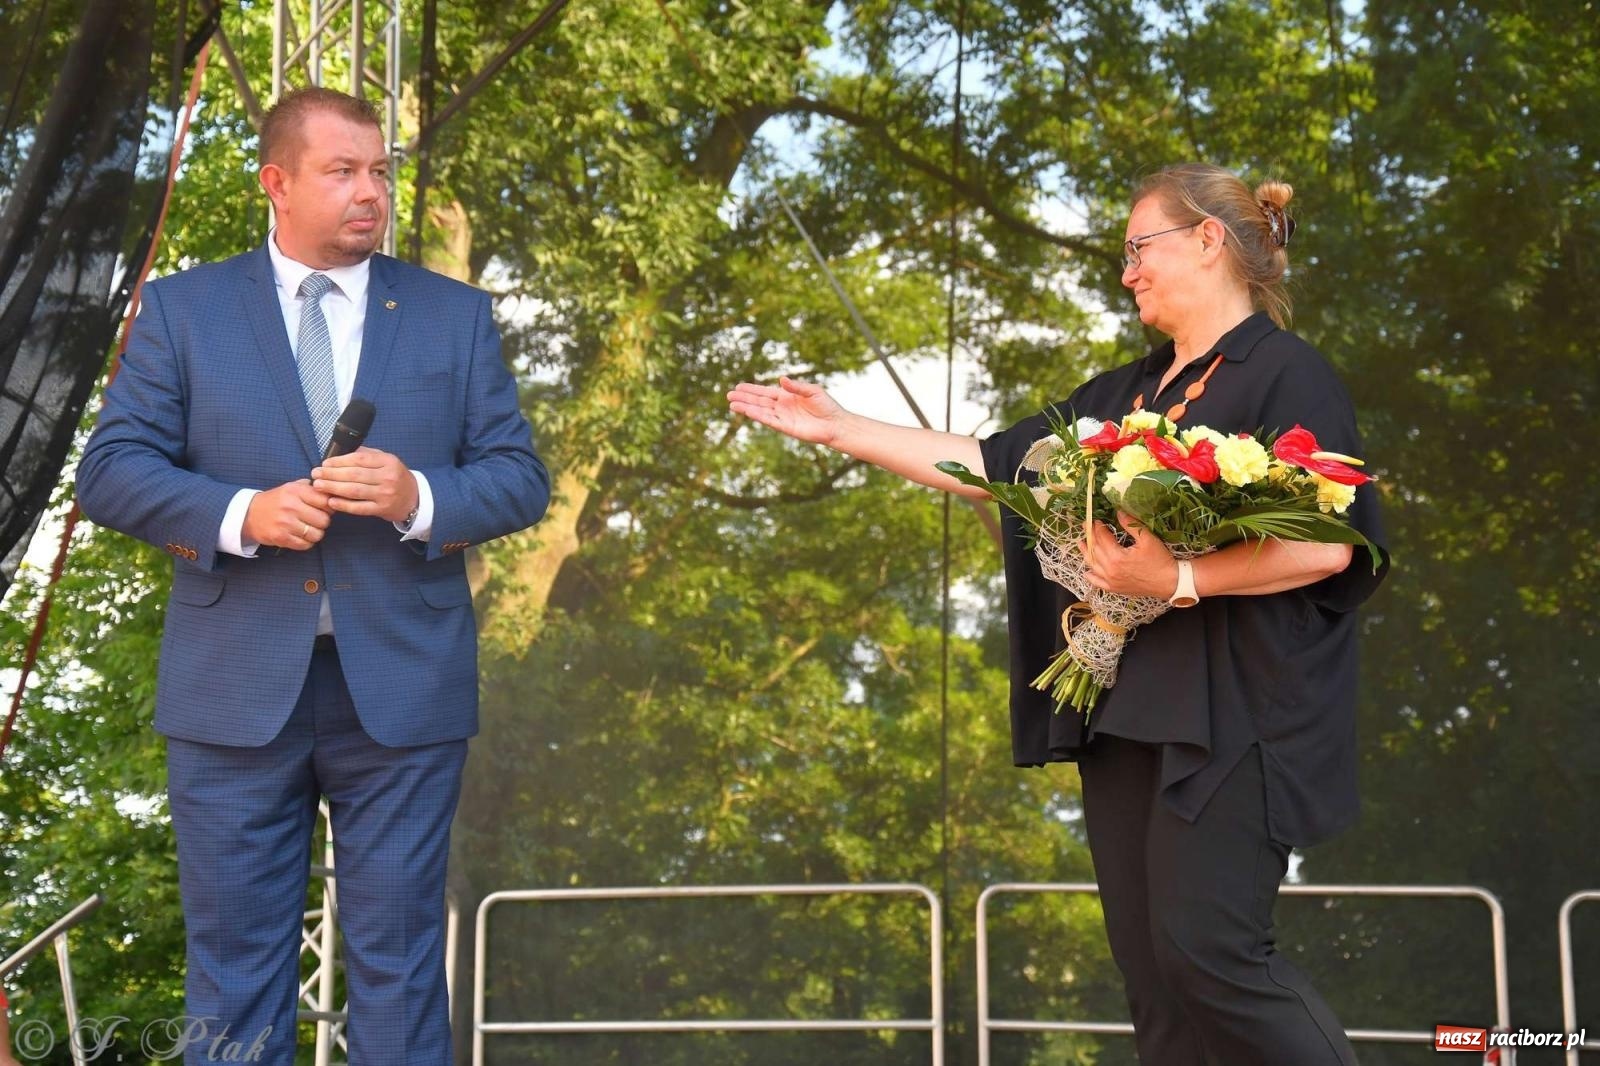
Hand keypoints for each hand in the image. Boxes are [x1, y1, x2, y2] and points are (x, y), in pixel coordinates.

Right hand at [243, 479, 331, 550]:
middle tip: (316, 520)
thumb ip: (310, 488)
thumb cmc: (276, 501)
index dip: (329, 507)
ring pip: (317, 534)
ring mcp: (285, 523)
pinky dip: (306, 543)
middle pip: (324, 520)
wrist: (249, 514)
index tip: (325, 508)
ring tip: (308, 529)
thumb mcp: (291, 487)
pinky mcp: (281, 537)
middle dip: (323, 522)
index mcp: (295, 491)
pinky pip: (305, 545)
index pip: (326, 501)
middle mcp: (291, 506)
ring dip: (315, 534)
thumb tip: (332, 490)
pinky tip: (300, 536)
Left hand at [312, 447, 418, 522]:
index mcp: (388, 462)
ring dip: (333, 488)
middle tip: (316, 474)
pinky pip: (359, 507)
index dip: (340, 461)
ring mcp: (385, 495)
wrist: (414, 498)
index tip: (325, 463)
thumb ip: (368, 455)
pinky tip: (331, 501)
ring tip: (319, 485)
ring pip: (354, 491)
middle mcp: (387, 477)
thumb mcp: (387, 460)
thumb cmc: (395, 477)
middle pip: (354, 475)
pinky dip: (344, 505)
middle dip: (331, 474)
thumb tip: (342, 452)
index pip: (359, 459)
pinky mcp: (382, 509)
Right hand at [726, 376, 845, 445]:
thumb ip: (796, 386)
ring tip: (732, 404)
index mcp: (787, 396)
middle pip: (759, 401)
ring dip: (746, 408)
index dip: (752, 389)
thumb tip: (780, 379)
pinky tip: (747, 411)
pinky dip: (758, 416)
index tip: (738, 387)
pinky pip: (769, 420)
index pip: (765, 392)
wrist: (835, 424)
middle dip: (744, 398)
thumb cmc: (826, 406)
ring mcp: (783, 417)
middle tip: (729, 395)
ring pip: (761, 411)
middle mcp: (782, 407)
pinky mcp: (786, 427)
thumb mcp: (812, 391)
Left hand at [1082, 512, 1179, 599]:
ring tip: (1081, 544)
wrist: (1169, 582)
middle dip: (1090, 537)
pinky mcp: (1115, 589)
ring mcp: (1111, 581)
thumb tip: (1118, 512)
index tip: (1095, 520)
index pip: (1102, 538)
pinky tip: (1087, 571)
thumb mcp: (1147, 539)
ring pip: (1093, 565)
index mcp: (1117, 557)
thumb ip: (1131, 525)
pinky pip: (1098, 583)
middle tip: (1086, 527)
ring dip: (1086, 553)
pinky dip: (1091, 576)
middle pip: (1095, 550)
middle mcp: (1110, 570)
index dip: (1098, 527)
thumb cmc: (1160, 559)